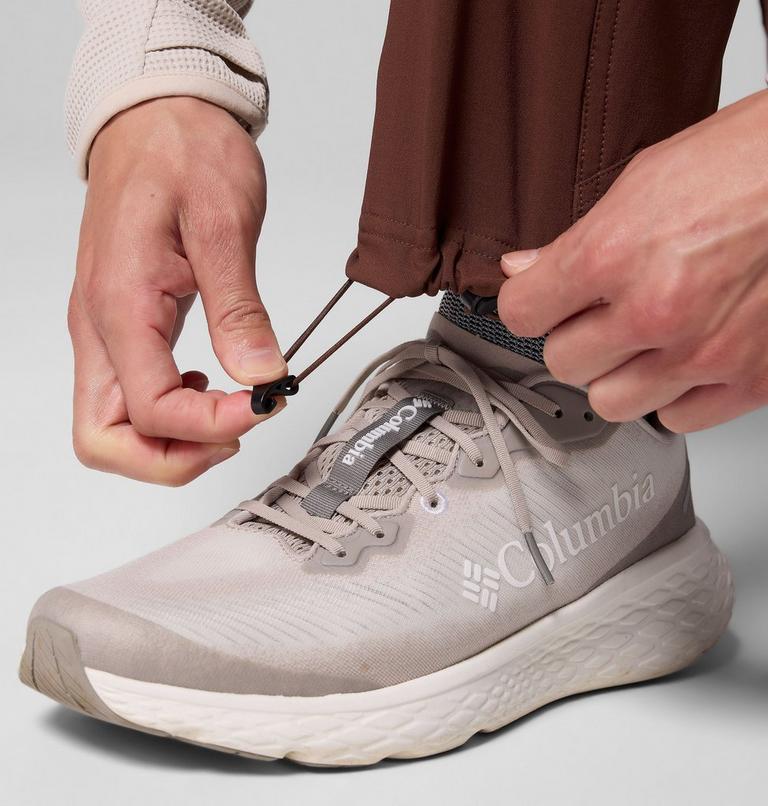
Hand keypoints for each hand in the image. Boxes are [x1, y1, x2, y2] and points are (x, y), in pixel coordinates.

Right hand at [70, 97, 286, 484]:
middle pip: (104, 440)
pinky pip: (127, 397)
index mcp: (120, 305)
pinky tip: (210, 385)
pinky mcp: (118, 327)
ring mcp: (102, 331)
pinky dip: (168, 414)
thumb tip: (262, 375)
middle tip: (234, 433)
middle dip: (172, 457)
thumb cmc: (184, 154)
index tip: (264, 405)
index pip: (151, 409)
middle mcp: (98, 327)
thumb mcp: (224, 225)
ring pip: (112, 427)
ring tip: (230, 413)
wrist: (157, 119)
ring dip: (170, 441)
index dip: (211, 425)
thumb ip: (240, 309)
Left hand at [498, 90, 767, 431]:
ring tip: (642, 340)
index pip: (521, 313)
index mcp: (614, 254)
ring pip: (610, 401)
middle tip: (600, 314)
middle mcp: (653, 312)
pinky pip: (676, 418)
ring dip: (618, 373)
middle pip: (562, 362)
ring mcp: (701, 353)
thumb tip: (526, 270)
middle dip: (574, 337)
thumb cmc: (748, 162)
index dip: (529, 304)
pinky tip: (683, 360)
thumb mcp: (644, 180)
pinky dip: (673, 395)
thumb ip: (576, 240)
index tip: (541, 301)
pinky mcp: (749, 379)